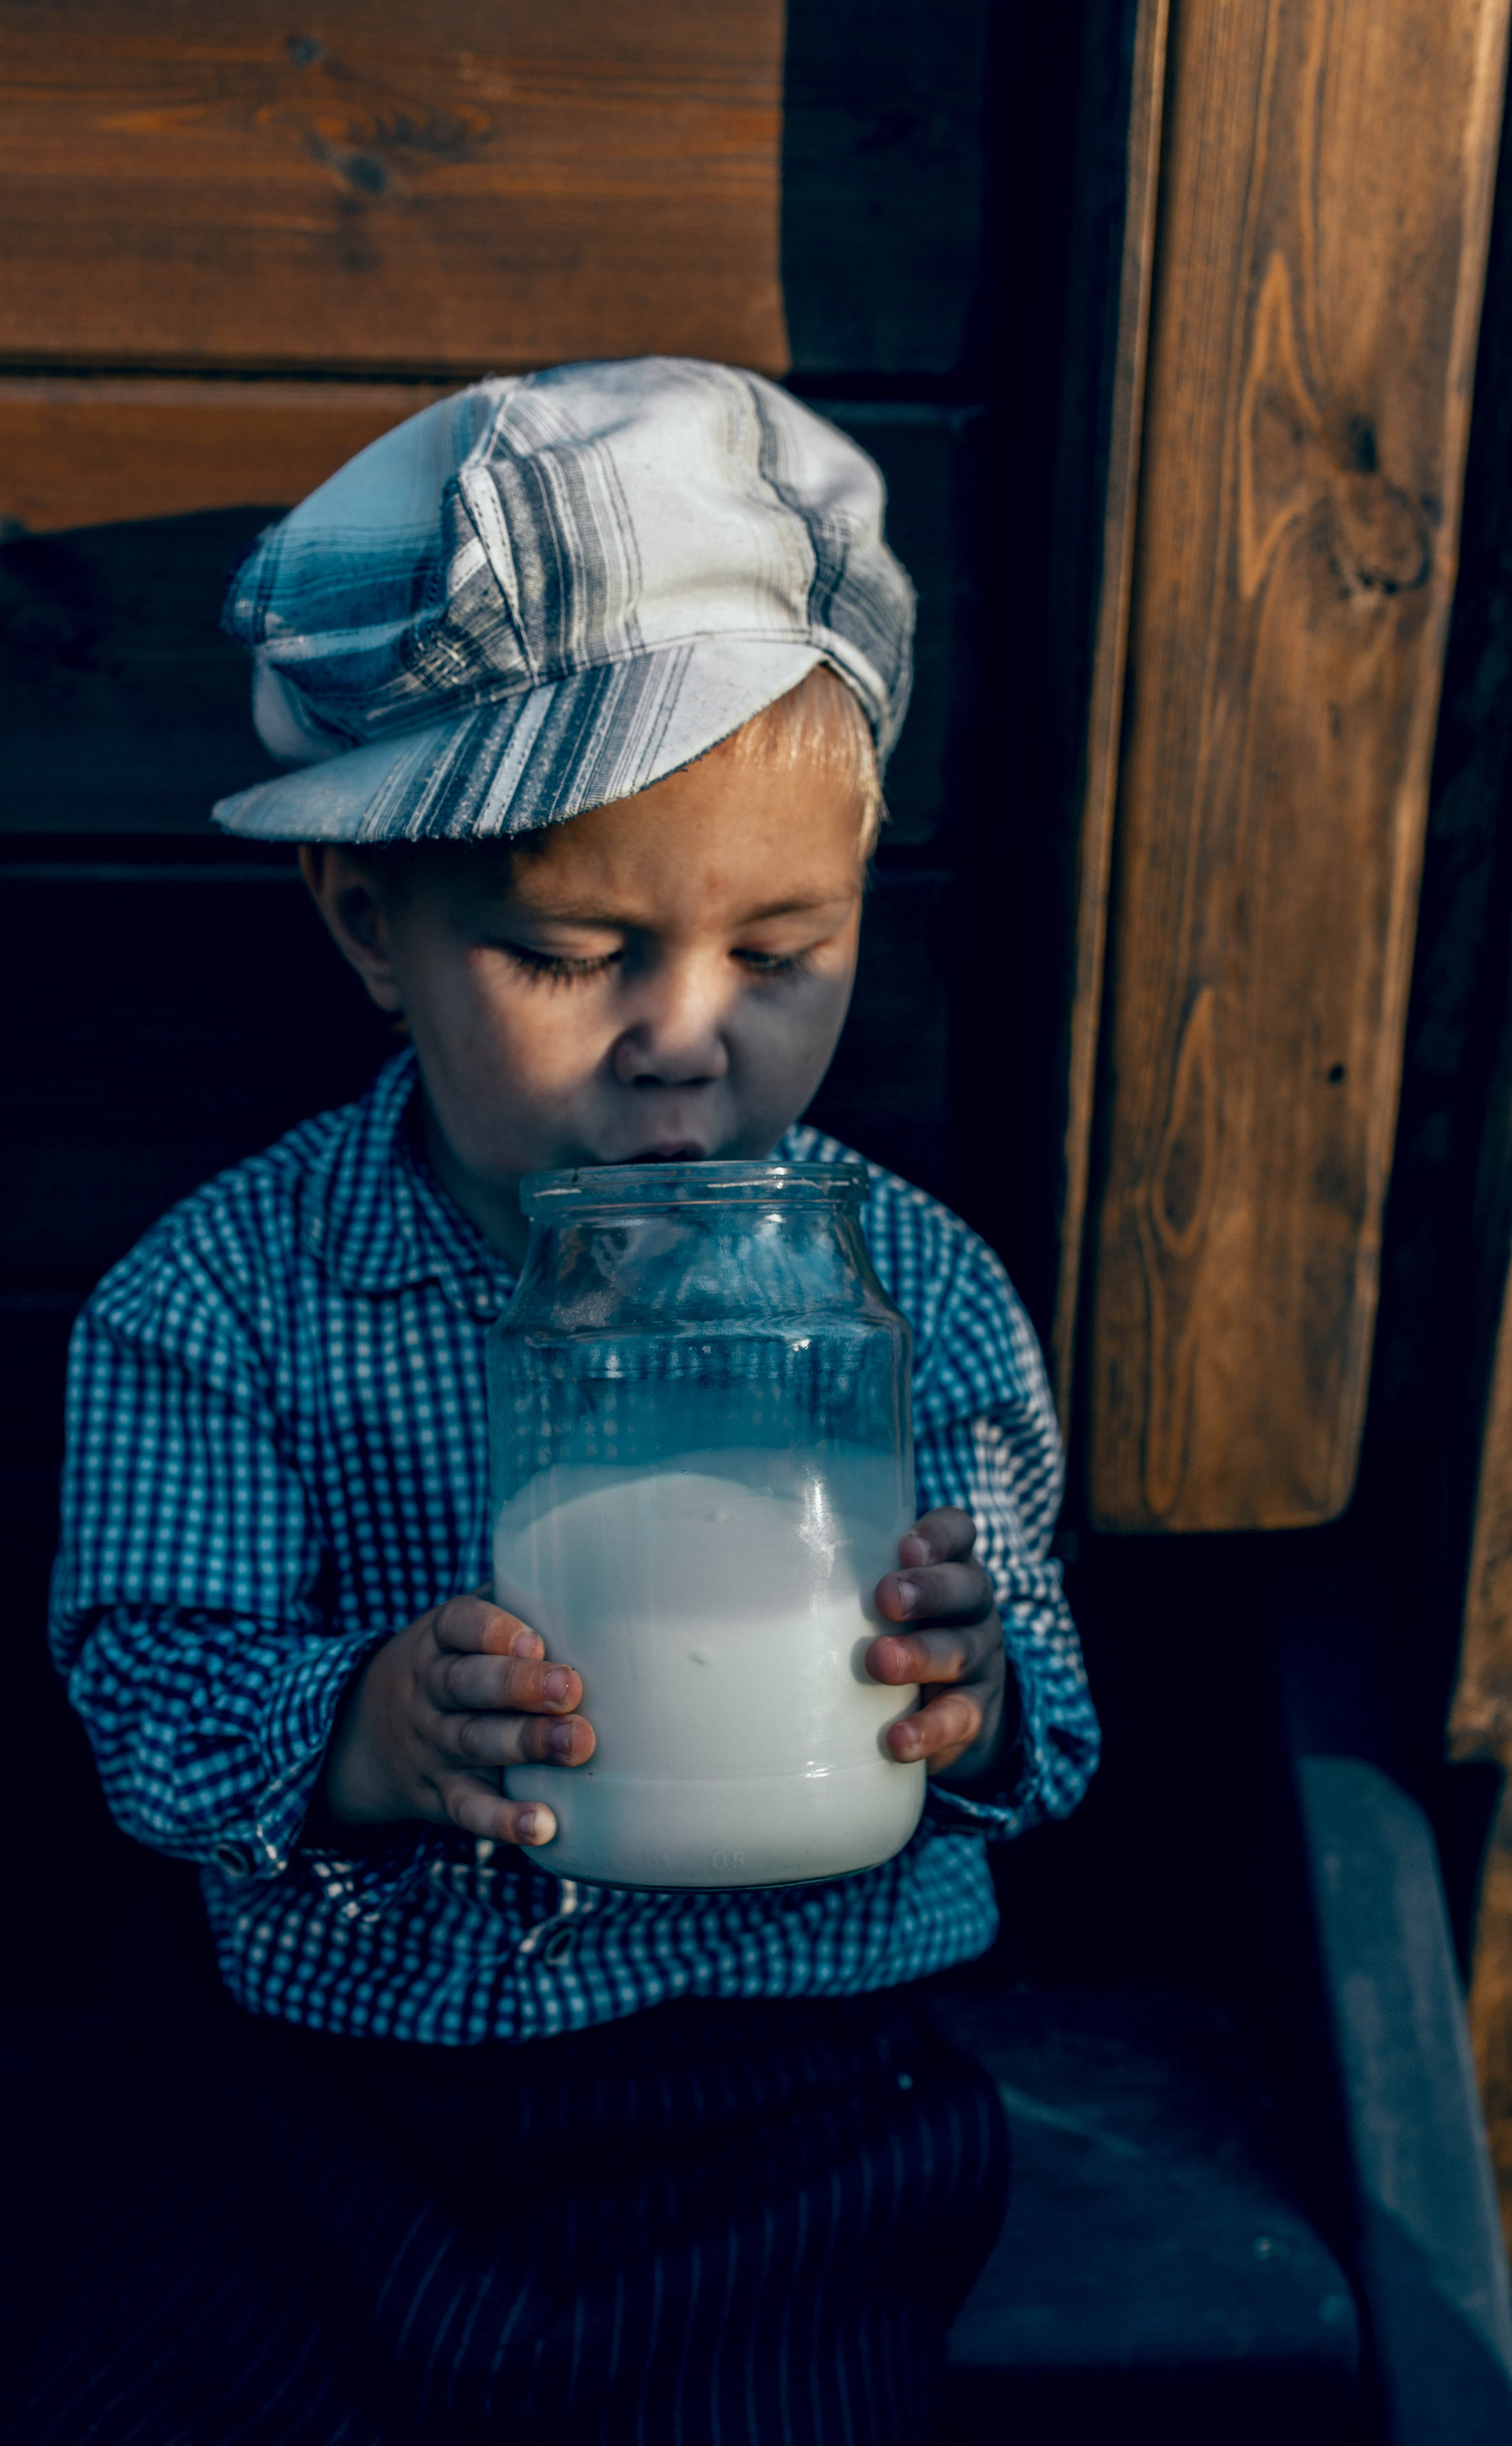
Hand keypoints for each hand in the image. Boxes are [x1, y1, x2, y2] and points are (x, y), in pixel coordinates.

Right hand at [319, 1595, 592, 1845]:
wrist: (359, 1737)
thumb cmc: (450, 1665)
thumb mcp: (458, 1629)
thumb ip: (516, 1604)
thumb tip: (603, 1581)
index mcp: (438, 1639)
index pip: (458, 1624)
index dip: (493, 1631)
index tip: (534, 1640)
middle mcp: (429, 1690)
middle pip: (467, 1684)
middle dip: (519, 1686)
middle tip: (570, 1688)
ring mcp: (432, 1745)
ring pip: (474, 1742)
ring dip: (526, 1744)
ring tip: (576, 1745)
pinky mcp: (440, 1794)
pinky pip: (468, 1809)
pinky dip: (503, 1820)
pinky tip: (544, 1825)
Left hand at [867, 1508, 1016, 1789]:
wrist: (958, 1713)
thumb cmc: (898, 1635)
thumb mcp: (883, 1603)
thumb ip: (843, 1585)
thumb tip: (743, 1579)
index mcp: (949, 1566)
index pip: (957, 1533)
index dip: (937, 1536)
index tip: (905, 1548)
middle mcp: (972, 1606)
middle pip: (964, 1588)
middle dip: (925, 1591)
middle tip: (885, 1599)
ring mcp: (980, 1658)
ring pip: (960, 1649)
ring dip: (920, 1655)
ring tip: (880, 1663)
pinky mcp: (977, 1712)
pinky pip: (960, 1718)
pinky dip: (929, 1728)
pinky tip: (899, 1739)